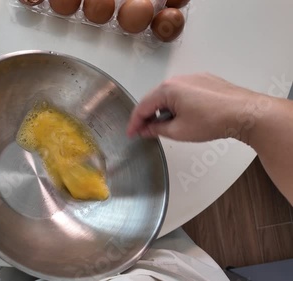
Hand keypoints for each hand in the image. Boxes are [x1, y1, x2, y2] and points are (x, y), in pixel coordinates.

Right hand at [127, 73, 260, 142]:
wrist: (245, 113)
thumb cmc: (212, 121)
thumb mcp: (178, 131)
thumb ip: (156, 129)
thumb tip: (145, 129)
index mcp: (167, 89)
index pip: (142, 107)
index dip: (134, 123)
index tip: (131, 134)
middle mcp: (178, 79)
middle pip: (155, 98)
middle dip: (148, 116)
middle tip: (145, 132)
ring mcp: (193, 77)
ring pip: (170, 95)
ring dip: (163, 110)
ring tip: (165, 126)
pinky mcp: (206, 80)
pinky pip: (184, 91)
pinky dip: (178, 104)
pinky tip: (184, 116)